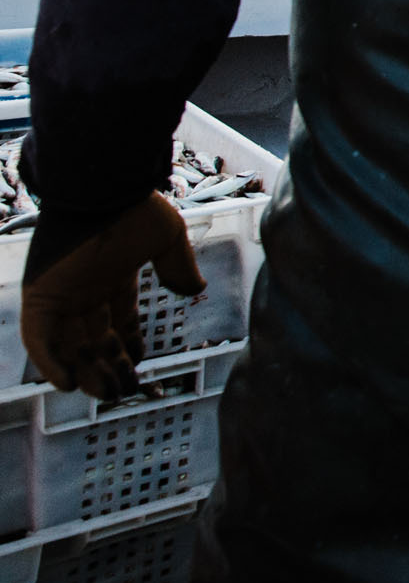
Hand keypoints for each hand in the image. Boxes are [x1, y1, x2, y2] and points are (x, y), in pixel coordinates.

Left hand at [22, 192, 204, 397]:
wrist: (100, 188)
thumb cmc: (134, 207)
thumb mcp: (167, 238)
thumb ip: (178, 265)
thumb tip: (194, 290)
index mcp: (110, 274)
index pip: (116, 318)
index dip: (128, 343)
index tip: (140, 363)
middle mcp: (83, 288)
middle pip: (93, 338)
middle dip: (109, 365)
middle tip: (124, 389)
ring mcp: (60, 294)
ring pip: (68, 345)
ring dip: (85, 372)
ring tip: (105, 394)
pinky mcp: (40, 297)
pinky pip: (39, 339)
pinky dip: (51, 363)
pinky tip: (70, 384)